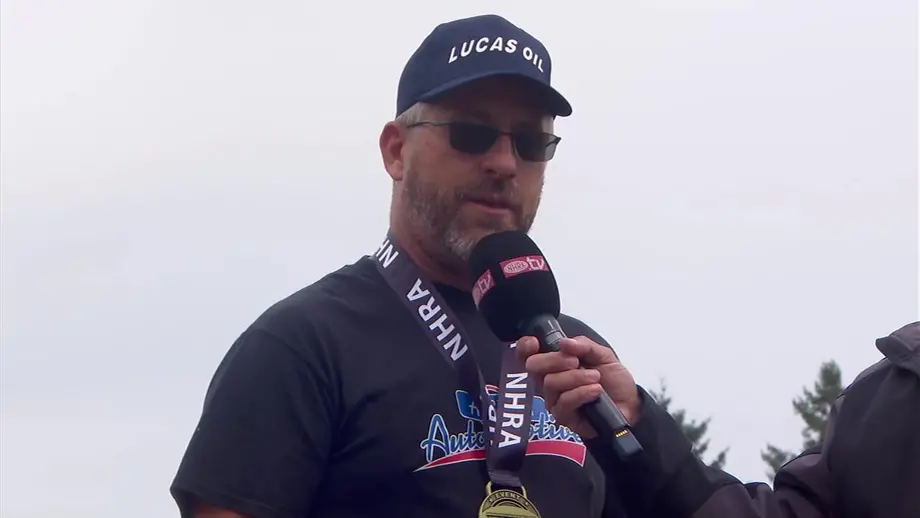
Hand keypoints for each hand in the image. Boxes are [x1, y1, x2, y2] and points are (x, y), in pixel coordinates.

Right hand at [516, 335, 640, 438]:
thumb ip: (584, 346)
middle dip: (554, 360)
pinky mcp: (563, 417)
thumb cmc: (613, 380)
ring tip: (595, 378)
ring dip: (576, 377)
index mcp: (555, 364)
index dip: (524, 347)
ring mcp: (554, 399)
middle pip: (534, 367)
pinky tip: (596, 391)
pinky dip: (582, 392)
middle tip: (575, 362)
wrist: (630, 405)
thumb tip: (564, 343)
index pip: (528, 354)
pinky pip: (564, 401)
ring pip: (551, 383)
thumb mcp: (603, 355)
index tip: (534, 343)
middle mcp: (550, 380)